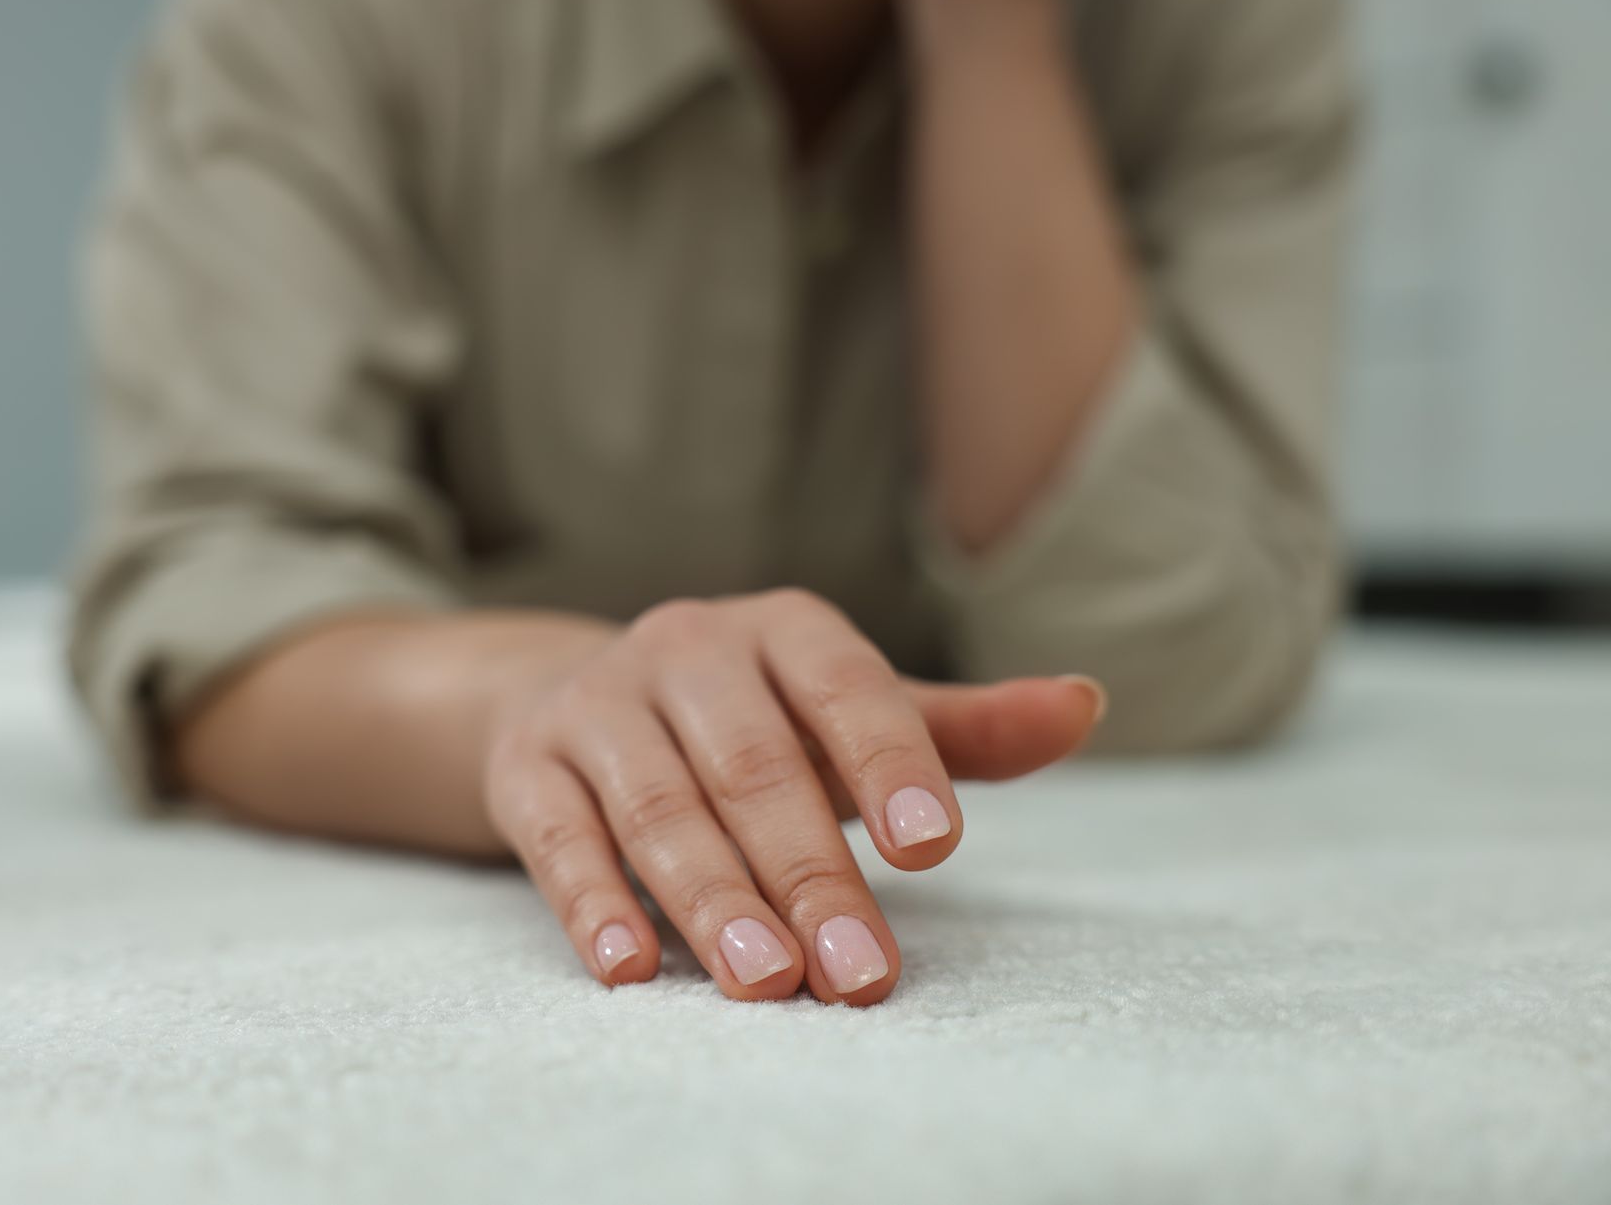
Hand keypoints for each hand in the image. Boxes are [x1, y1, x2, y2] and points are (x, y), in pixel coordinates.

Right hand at [481, 588, 1104, 1003]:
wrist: (572, 701)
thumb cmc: (749, 722)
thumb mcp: (848, 716)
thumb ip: (960, 729)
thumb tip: (1084, 704)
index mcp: (781, 629)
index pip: (846, 687)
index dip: (892, 762)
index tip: (936, 849)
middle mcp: (686, 649)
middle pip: (752, 763)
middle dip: (808, 871)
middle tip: (860, 971)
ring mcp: (597, 704)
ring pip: (657, 804)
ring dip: (710, 896)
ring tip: (764, 980)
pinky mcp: (526, 766)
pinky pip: (556, 836)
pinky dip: (591, 901)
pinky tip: (629, 967)